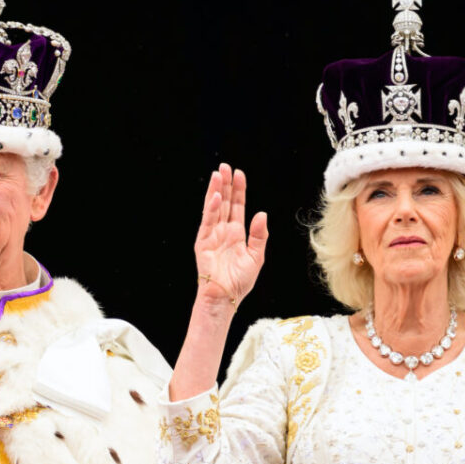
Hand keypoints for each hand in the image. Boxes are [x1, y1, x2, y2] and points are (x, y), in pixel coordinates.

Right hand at [194, 163, 267, 312]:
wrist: (225, 296)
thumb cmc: (239, 282)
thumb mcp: (256, 257)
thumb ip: (259, 236)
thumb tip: (262, 214)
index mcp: (236, 233)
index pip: (237, 207)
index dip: (238, 191)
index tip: (239, 174)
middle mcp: (223, 231)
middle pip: (225, 203)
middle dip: (225, 185)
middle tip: (225, 167)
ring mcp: (212, 235)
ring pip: (214, 208)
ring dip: (216, 191)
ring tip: (218, 174)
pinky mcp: (202, 242)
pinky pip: (207, 222)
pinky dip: (211, 209)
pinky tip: (215, 197)